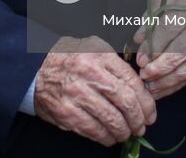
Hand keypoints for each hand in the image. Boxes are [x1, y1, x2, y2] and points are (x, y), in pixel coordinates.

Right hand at [33, 35, 156, 145]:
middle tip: (141, 127)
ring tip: (127, 133)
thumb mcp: (93, 48)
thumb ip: (115, 63)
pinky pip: (94, 130)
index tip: (150, 113)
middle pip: (126, 102)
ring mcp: (77, 94)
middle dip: (139, 119)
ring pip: (112, 120)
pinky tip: (110, 137)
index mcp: (99, 55)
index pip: (132, 81)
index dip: (146, 102)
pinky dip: (107, 138)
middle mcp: (89, 73)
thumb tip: (140, 86)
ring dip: (124, 131)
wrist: (34, 69)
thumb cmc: (68, 59)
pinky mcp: (67, 112)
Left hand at [133, 0, 185, 99]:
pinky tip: (166, 87)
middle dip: (161, 67)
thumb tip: (140, 39)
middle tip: (145, 75)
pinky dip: (181, 82)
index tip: (141, 59)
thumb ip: (152, 16)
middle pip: (183, 50)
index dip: (154, 47)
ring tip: (152, 87)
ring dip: (170, 80)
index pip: (171, 28)